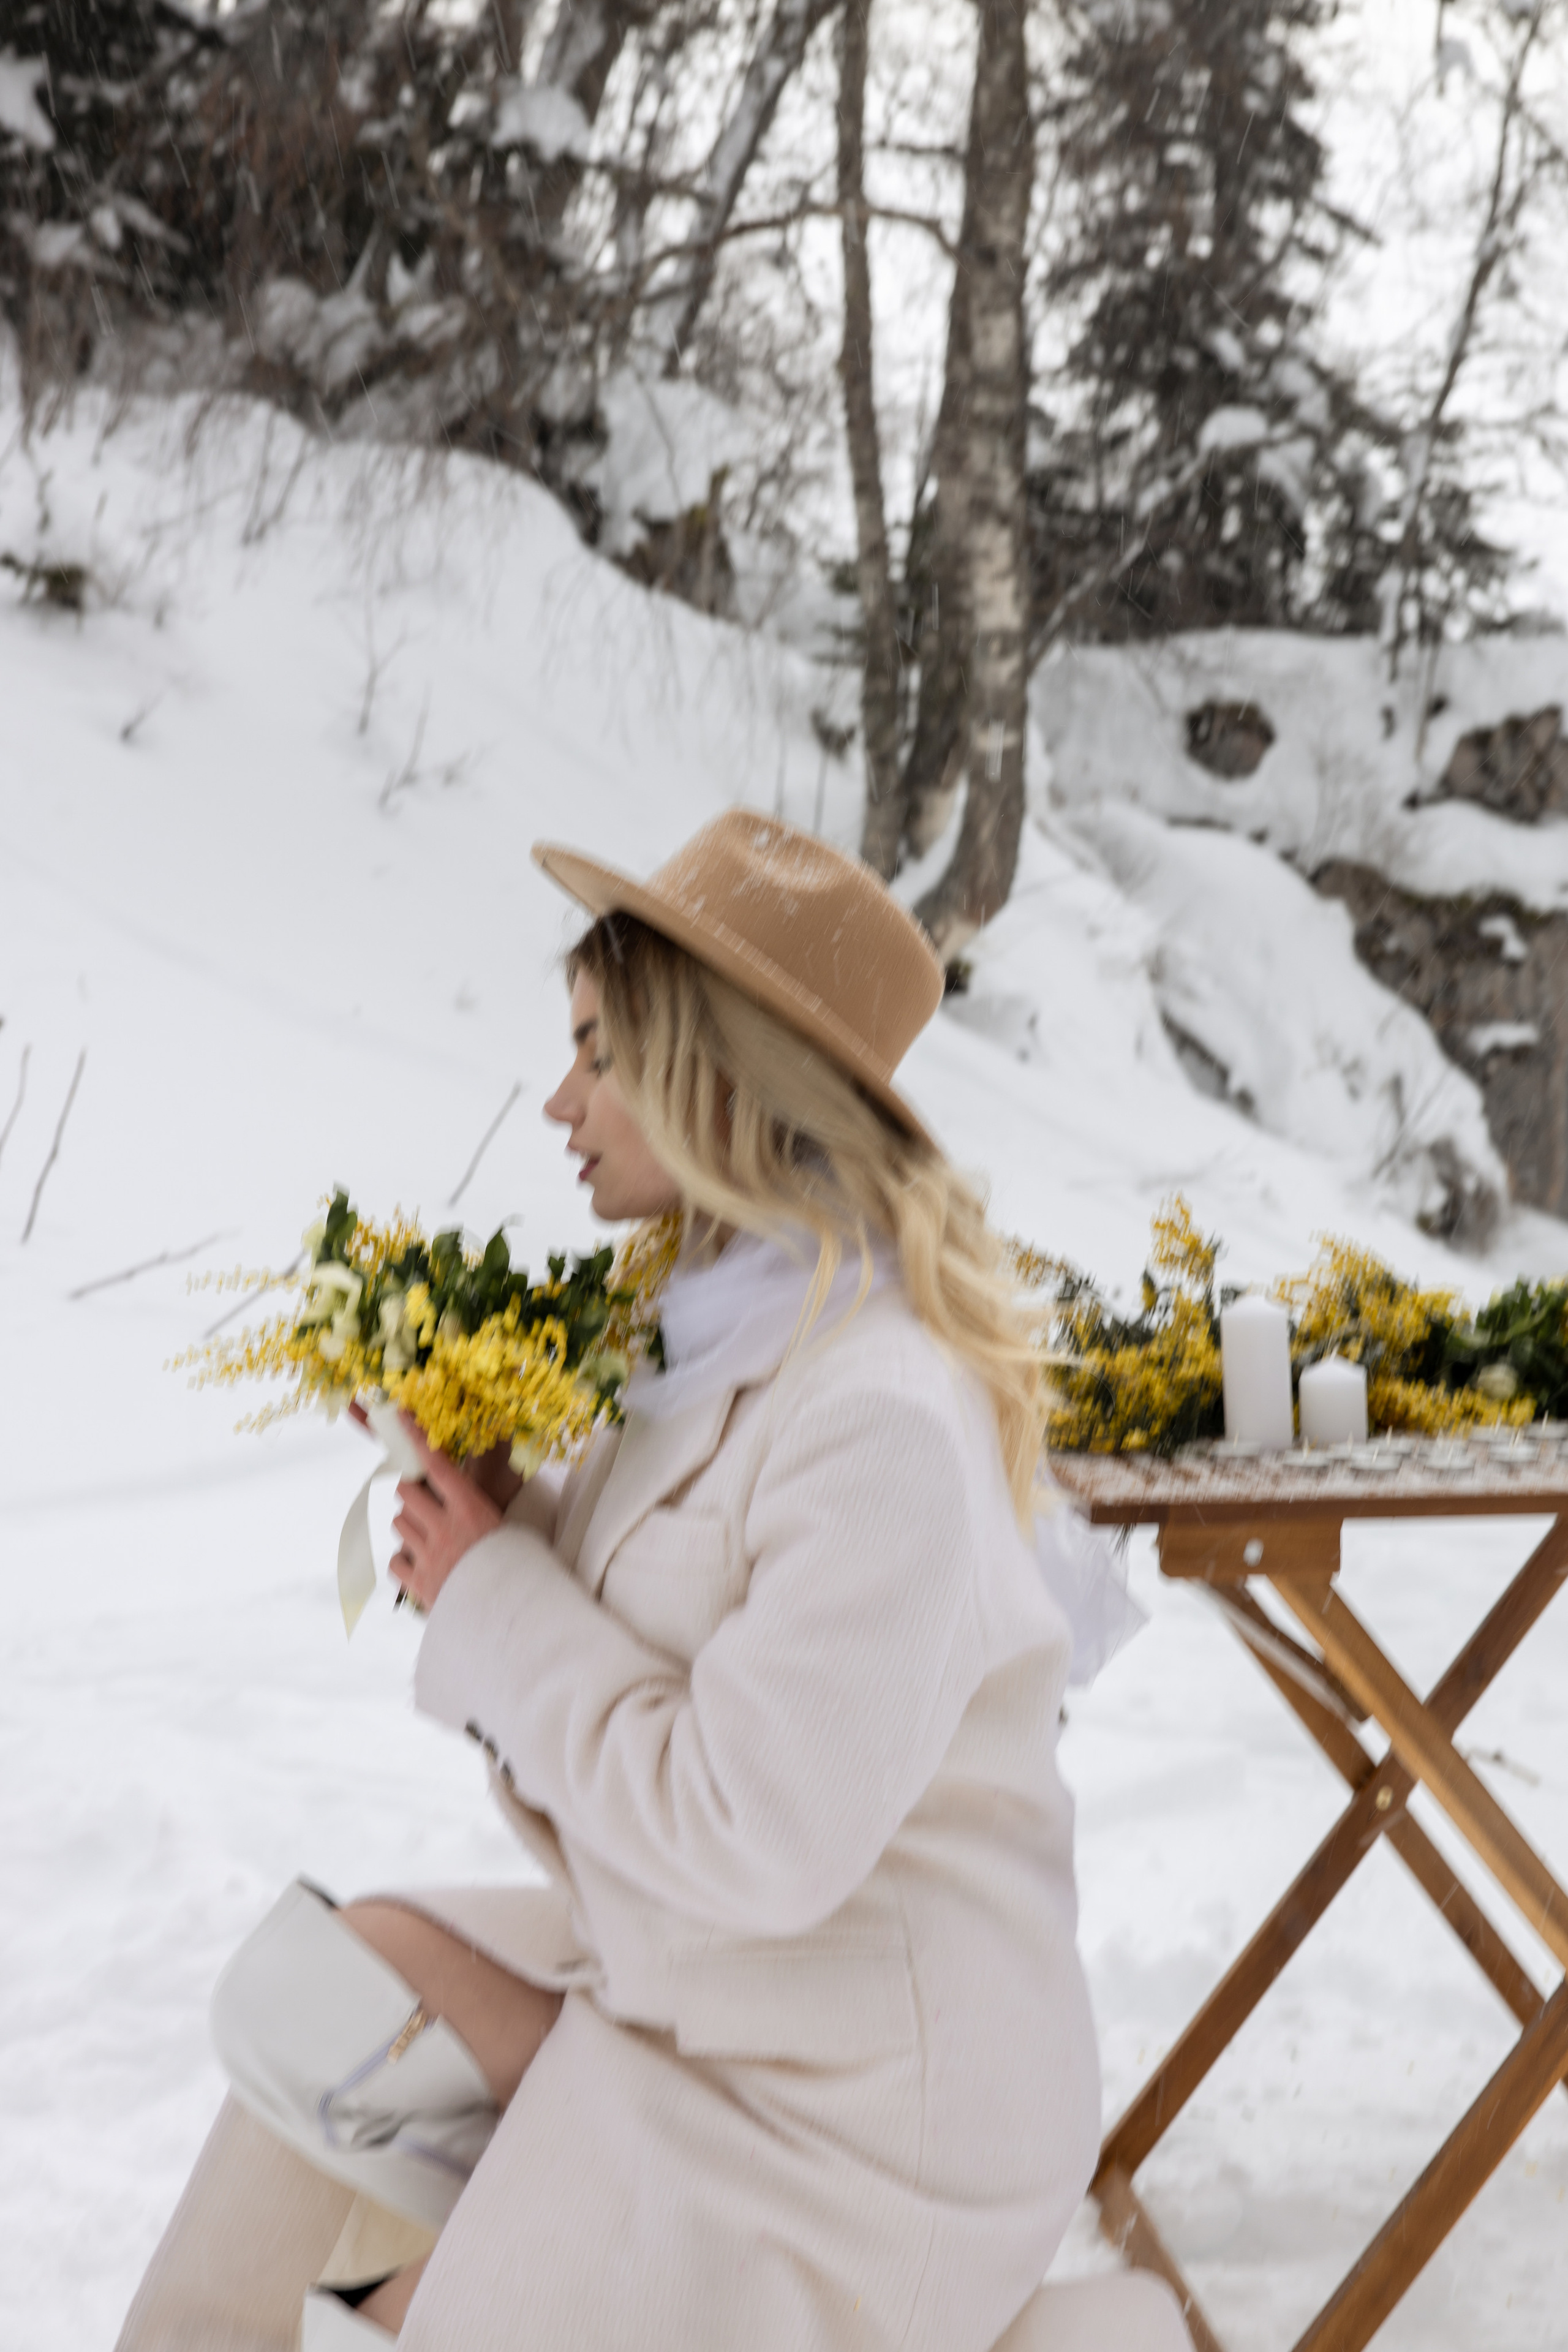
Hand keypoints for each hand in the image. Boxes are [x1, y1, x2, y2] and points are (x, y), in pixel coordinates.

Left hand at [389, 1415, 502, 1613]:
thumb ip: (482, 1510)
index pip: (438, 1464)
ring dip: (408, 1526)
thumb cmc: (518, 1569)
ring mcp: (428, 1556)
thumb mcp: (511, 1529)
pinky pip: (394, 1561)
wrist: (510, 1619)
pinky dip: (403, 1560)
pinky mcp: (418, 1583)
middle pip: (405, 1492)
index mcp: (472, 1509)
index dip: (418, 1438)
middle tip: (424, 1501)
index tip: (401, 1417)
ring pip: (397, 1524)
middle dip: (411, 1492)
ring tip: (430, 1538)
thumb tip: (470, 1492)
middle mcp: (445, 1528)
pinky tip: (422, 1564)